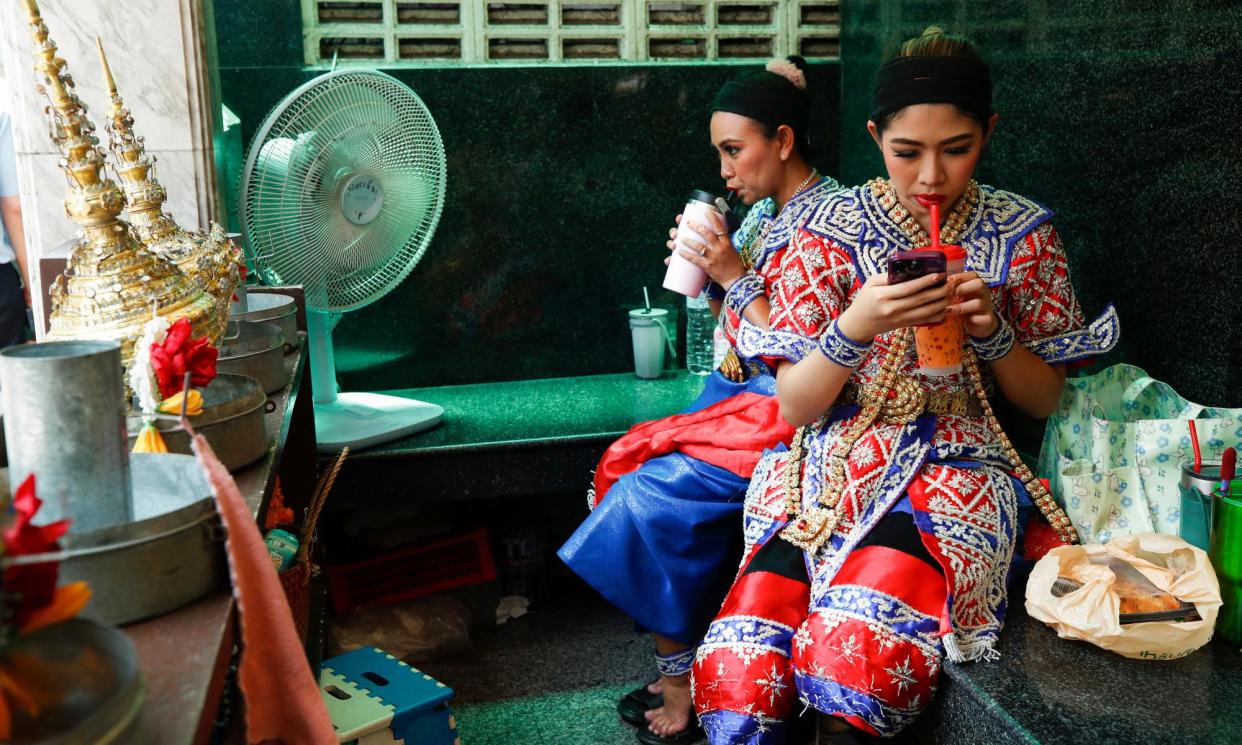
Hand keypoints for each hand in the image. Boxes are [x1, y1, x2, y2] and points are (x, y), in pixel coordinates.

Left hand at [664, 210, 744, 287]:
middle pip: (706, 233)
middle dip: (695, 226)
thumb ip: (721, 242)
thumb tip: (711, 234)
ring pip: (699, 246)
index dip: (712, 217)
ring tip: (680, 237)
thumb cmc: (733, 264)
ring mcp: (713, 257)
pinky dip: (686, 255)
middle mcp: (720, 248)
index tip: (705, 210)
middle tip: (687, 222)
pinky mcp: (708, 266)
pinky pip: (695, 259)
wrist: (735, 280)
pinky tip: (679, 252)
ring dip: (688, 240)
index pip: (720, 227)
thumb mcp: (731, 249)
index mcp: (726, 242)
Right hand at [837, 272, 951, 341]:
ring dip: (942, 302)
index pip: (908, 288)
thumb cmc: (863, 301)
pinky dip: (938, 315)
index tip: (939, 274)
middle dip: (939, 290)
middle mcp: (893, 309)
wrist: (858, 325)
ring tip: (952, 292)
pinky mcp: (905, 325)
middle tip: (952, 281)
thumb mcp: (870, 284)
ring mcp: (900, 319)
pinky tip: (947, 308)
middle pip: (921, 300)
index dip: (925, 281)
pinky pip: (925, 320)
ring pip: (926, 311)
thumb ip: (888, 276)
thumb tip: (909, 269)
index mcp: (883, 296)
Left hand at [946, 271, 998, 337]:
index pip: (973, 274)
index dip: (959, 277)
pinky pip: (982, 318)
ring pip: (979, 302)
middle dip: (962, 288)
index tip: (947, 282)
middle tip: (949, 295)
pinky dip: (969, 319)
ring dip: (962, 306)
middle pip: (979, 283)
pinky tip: (959, 321)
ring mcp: (987, 306)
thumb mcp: (959, 295)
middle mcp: (984, 293)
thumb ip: (951, 288)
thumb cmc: (964, 306)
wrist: (978, 323)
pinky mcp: (987, 319)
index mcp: (977, 284)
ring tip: (949, 310)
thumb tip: (935, 281)